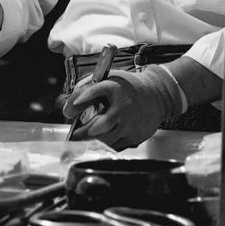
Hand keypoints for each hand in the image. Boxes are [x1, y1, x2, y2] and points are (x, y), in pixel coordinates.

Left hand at [62, 66, 184, 150]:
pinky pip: (116, 146)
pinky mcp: (135, 136)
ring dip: (91, 142)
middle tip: (72, 136)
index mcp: (114, 87)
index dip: (81, 99)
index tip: (68, 111)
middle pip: (100, 125)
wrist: (156, 95)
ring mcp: (130, 123)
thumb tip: (68, 110)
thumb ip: (86, 88)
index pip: (95, 91)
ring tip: (80, 143)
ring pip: (106, 139)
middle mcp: (123, 106)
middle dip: (82, 133)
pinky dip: (104, 146)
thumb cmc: (126, 88)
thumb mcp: (107, 79)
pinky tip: (98, 143)